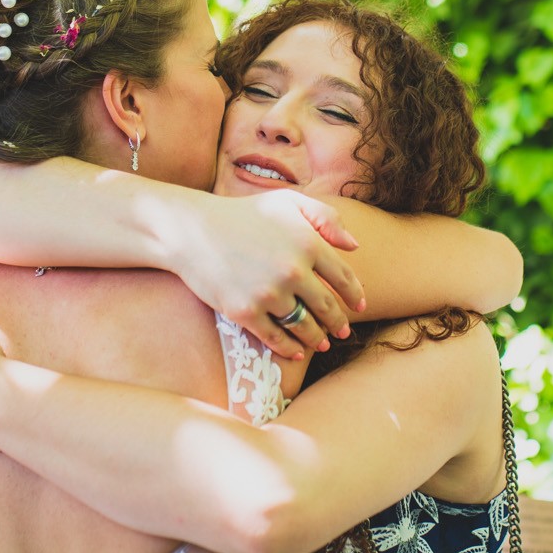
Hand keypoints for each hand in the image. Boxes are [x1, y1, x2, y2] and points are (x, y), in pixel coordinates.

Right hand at [167, 191, 365, 358]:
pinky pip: (275, 337)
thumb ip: (325, 218)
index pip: (344, 277)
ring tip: (321, 343)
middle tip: (343, 332)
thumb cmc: (242, 214)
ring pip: (304, 326)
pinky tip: (296, 351)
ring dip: (316, 338)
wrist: (192, 230)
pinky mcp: (245, 312)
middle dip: (339, 323)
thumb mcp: (287, 202)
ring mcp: (269, 294)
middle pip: (327, 307)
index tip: (360, 307)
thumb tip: (353, 245)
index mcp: (308, 243)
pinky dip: (289, 348)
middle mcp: (293, 271)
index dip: (355, 295)